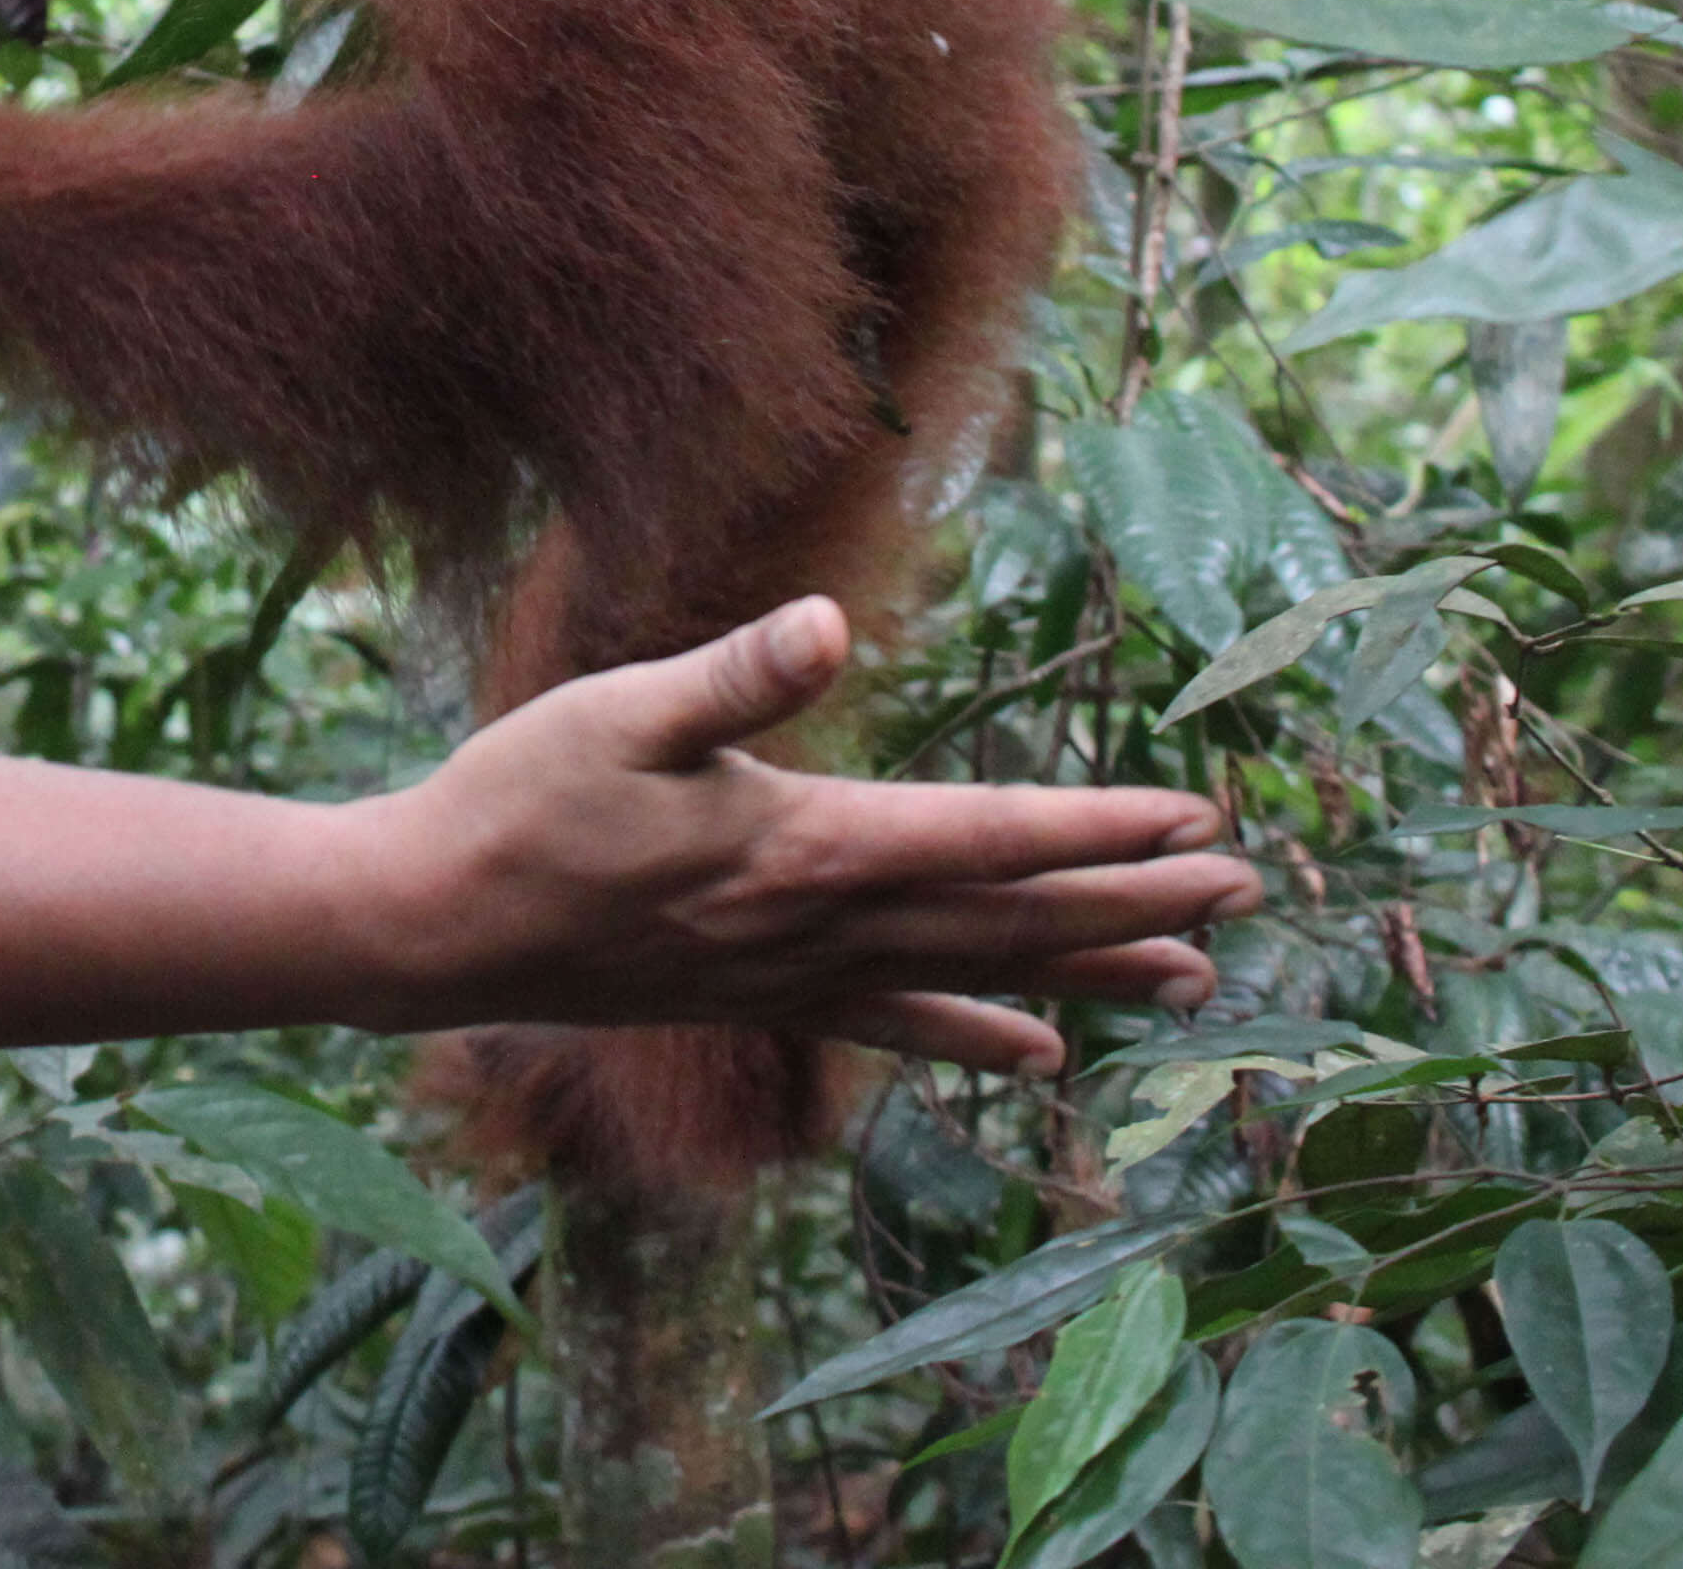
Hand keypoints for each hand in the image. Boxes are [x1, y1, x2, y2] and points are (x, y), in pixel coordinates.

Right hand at [365, 598, 1257, 1076]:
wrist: (436, 928)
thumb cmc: (520, 802)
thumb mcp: (618, 712)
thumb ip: (732, 675)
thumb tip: (823, 624)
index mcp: (808, 844)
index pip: (990, 839)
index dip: (1100, 830)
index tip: (1198, 822)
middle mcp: (824, 926)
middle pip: (1012, 917)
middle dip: (1137, 902)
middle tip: (1247, 892)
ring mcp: (797, 975)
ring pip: (978, 981)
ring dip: (1090, 975)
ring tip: (1195, 982)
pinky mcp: (764, 999)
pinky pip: (900, 1026)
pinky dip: (978, 1038)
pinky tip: (1039, 1057)